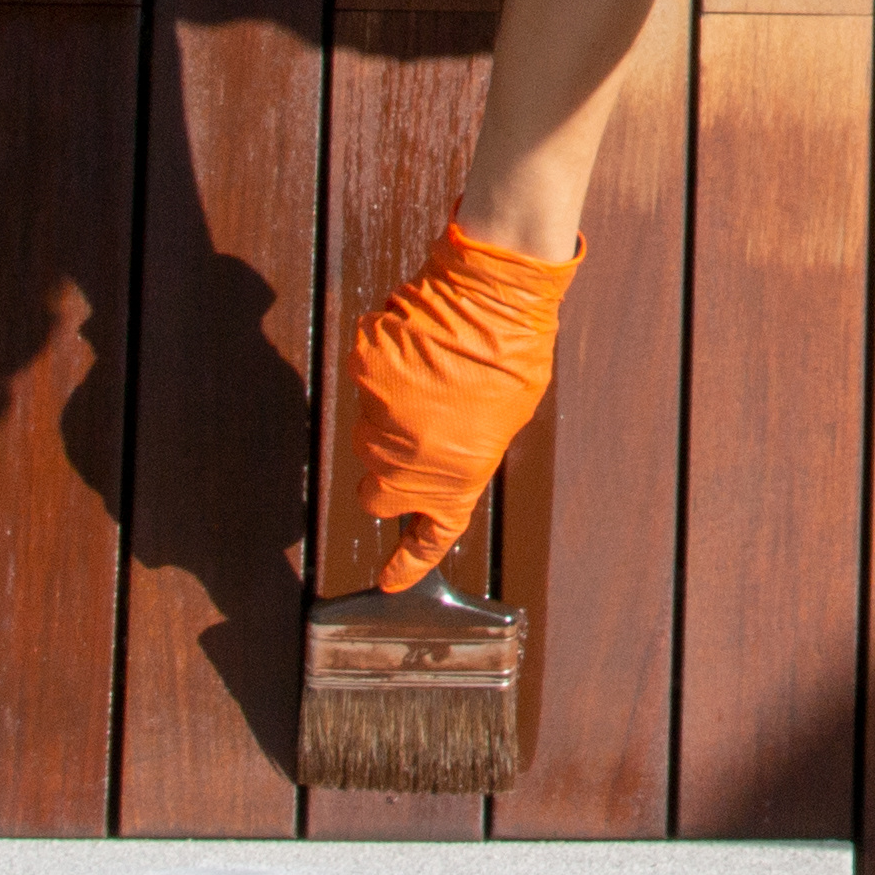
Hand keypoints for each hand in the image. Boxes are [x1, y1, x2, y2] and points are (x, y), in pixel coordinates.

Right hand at [343, 222, 575, 587]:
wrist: (493, 292)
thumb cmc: (513, 353)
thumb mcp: (506, 417)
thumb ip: (467, 447)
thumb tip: (440, 448)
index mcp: (456, 476)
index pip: (429, 536)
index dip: (407, 563)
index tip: (388, 583)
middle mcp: (408, 459)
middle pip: (377, 487)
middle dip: (390, 472)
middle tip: (421, 435)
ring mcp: (378, 417)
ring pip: (370, 432)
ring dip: (393, 416)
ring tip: (434, 376)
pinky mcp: (361, 373)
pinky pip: (366, 381)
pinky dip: (386, 370)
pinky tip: (419, 347)